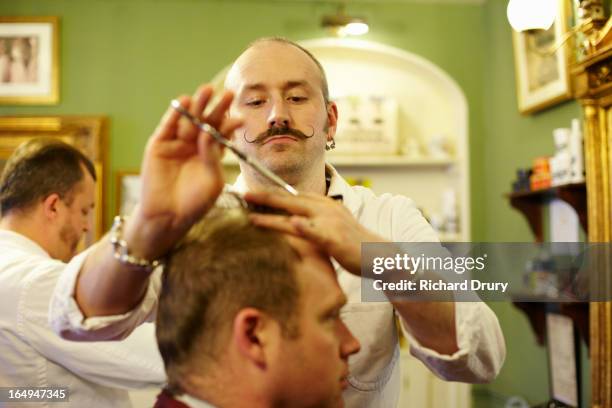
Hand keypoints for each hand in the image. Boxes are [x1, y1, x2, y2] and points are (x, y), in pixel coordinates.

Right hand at [126, 84, 242, 258]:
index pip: (221, 134)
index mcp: (210, 154)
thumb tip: (210, 131)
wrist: (169, 217)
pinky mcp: (158, 145)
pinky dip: (175, 112)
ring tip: (207, 91)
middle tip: (228, 94)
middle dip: (216, 108)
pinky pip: (168, 125)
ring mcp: (176, 144)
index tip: (240, 118)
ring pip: (188, 120)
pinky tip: (184, 100)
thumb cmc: (195, 203)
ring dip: (197, 105)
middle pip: (206, 121)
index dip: (230, 124)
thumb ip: (212, 156)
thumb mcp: (212, 180)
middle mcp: (194, 145)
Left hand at [244, 191, 385, 275]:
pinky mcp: (335, 238)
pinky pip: (317, 232)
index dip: (271, 193)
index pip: (293, 195)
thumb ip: (312, 221)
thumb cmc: (352, 243)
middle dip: (265, 197)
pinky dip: (305, 227)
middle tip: (243, 194)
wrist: (380, 255)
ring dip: (273, 214)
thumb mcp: (331, 226)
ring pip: (297, 215)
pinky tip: (293, 223)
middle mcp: (326, 208)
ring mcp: (331, 222)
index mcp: (324, 204)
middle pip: (290, 200)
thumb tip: (292, 221)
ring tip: (252, 215)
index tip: (250, 192)